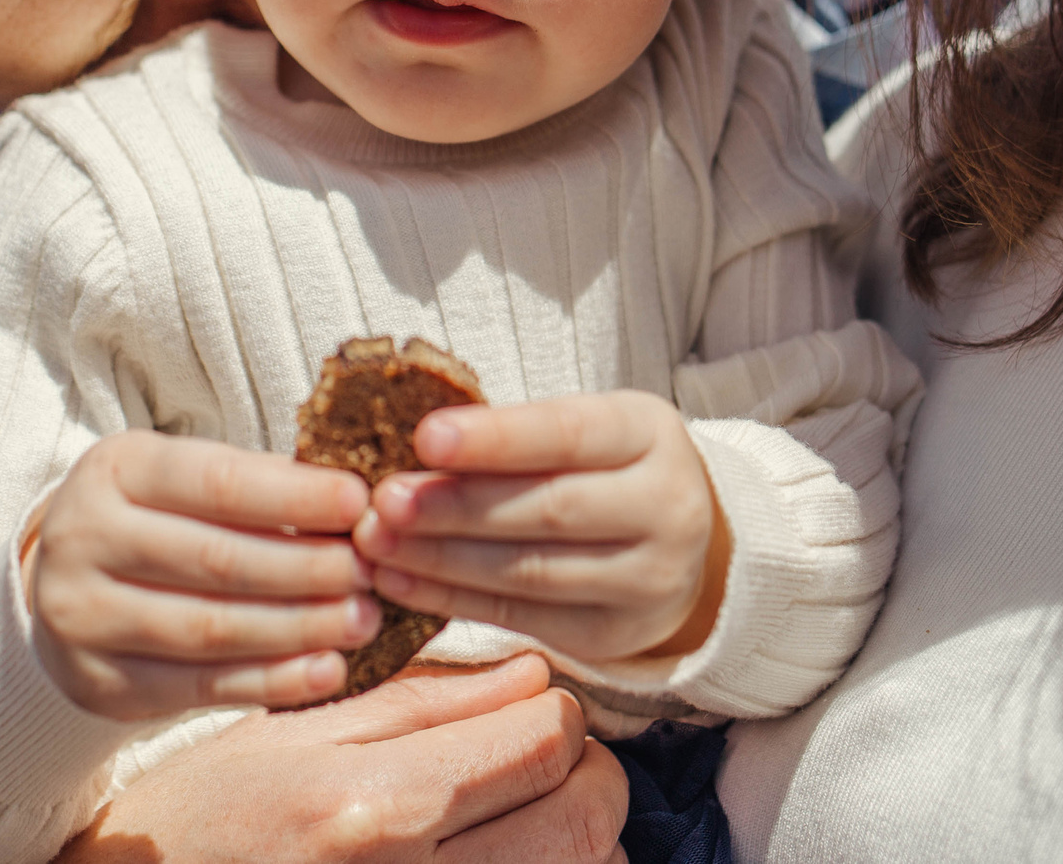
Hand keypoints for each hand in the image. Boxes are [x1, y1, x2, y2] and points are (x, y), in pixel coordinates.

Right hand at [30, 430, 379, 718]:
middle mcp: (84, 539)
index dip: (294, 497)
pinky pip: (200, 687)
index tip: (359, 505)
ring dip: (299, 629)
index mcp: (115, 469)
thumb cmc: (154, 518)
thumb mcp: (184, 478)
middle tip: (372, 574)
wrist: (62, 584)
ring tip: (361, 622)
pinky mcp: (100, 683)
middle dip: (309, 569)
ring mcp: (83, 617)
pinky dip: (272, 681)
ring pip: (211, 629)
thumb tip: (358, 507)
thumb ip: (257, 486)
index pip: (217, 483)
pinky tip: (325, 671)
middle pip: (217, 560)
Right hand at [56, 654, 627, 863]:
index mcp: (374, 804)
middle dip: (589, 778)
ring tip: (521, 812)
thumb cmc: (203, 818)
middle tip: (547, 758)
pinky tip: (500, 855)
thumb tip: (533, 676)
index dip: (562, 714)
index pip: (541, 746)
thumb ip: (422, 704)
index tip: (539, 705)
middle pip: (582, 825)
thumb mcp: (294, 735)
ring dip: (578, 839)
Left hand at [354, 391, 726, 662]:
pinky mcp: (614, 636)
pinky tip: (400, 579)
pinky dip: (452, 600)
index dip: (497, 439)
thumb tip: (412, 445)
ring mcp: (647, 581)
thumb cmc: (606, 466)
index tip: (424, 437)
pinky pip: (521, 617)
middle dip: (457, 506)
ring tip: (377, 541)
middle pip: (550, 510)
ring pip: (531, 571)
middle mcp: (666, 508)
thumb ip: (517, 435)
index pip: (569, 434)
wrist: (685, 543)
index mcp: (651, 434)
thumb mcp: (586, 428)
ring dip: (442, 558)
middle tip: (383, 499)